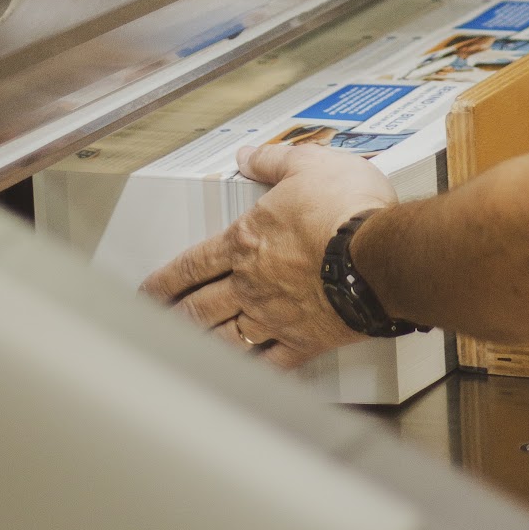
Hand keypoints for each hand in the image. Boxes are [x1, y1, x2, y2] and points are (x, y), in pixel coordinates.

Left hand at [140, 143, 397, 369]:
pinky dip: (252, 370)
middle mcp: (252, 284)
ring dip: (203, 344)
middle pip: (201, 306)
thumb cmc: (347, 210)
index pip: (194, 263)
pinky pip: (270, 363)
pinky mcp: (305, 341)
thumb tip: (249, 155)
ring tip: (188, 351)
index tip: (149, 291)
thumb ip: (274, 162)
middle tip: (157, 325)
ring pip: (226, 338)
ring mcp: (275, 317)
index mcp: (247, 242)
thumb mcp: (310, 165)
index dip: (166, 278)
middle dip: (176, 316)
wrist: (379, 255)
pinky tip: (243, 375)